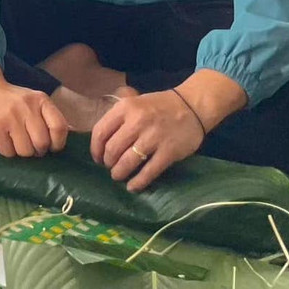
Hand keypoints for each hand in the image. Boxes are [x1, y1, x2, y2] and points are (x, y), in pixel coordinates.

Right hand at [0, 72, 67, 157]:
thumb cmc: (14, 100)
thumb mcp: (35, 101)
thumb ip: (50, 117)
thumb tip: (73, 134)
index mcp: (40, 100)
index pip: (59, 127)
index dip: (58, 143)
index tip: (52, 147)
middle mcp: (26, 107)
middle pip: (41, 143)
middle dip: (38, 150)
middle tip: (32, 147)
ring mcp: (9, 117)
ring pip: (25, 151)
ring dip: (22, 152)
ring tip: (18, 143)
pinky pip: (8, 152)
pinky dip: (8, 151)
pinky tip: (5, 141)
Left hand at [91, 90, 205, 191]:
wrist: (193, 106)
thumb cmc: (159, 106)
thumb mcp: (134, 102)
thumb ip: (118, 118)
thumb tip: (101, 141)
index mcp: (125, 108)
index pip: (100, 132)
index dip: (95, 149)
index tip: (97, 158)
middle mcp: (137, 121)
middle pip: (112, 149)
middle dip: (108, 162)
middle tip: (110, 167)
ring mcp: (153, 137)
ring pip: (127, 162)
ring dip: (119, 173)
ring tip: (118, 176)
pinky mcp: (169, 152)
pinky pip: (149, 171)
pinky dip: (138, 182)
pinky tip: (133, 187)